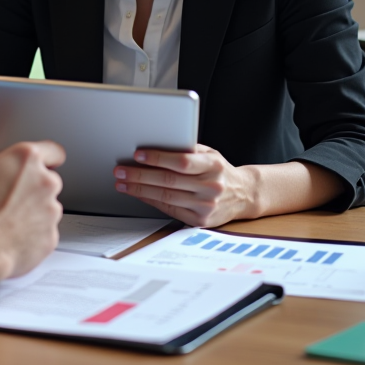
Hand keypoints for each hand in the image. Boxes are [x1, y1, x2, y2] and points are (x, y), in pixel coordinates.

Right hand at [0, 140, 64, 278]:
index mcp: (27, 160)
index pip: (54, 151)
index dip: (47, 157)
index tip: (39, 164)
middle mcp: (45, 182)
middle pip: (48, 181)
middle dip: (34, 187)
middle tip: (10, 196)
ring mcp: (51, 211)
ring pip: (48, 207)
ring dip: (34, 210)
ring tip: (8, 219)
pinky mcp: (51, 236)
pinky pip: (45, 232)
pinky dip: (33, 233)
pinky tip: (12, 235)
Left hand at [113, 145, 256, 226]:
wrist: (244, 195)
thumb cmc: (219, 170)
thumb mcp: (210, 154)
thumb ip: (187, 149)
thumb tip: (155, 143)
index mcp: (213, 166)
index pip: (182, 162)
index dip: (158, 158)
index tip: (138, 154)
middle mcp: (211, 187)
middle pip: (168, 180)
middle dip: (140, 175)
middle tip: (120, 170)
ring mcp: (206, 206)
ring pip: (165, 196)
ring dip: (139, 189)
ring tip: (122, 182)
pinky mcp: (199, 221)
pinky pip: (169, 208)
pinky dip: (150, 200)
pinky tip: (138, 193)